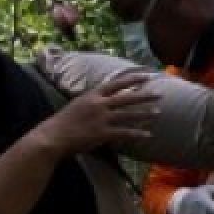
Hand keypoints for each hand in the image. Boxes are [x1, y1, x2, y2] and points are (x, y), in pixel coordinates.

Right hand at [33, 73, 160, 157]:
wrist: (52, 136)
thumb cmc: (63, 121)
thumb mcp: (78, 104)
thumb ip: (93, 100)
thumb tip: (106, 97)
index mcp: (93, 94)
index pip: (117, 83)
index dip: (133, 79)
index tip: (147, 76)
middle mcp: (99, 104)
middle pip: (127, 97)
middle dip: (145, 95)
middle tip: (160, 94)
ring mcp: (101, 119)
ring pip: (128, 114)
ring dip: (145, 113)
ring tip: (158, 112)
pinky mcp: (102, 133)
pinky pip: (124, 133)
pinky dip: (137, 134)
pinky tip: (147, 135)